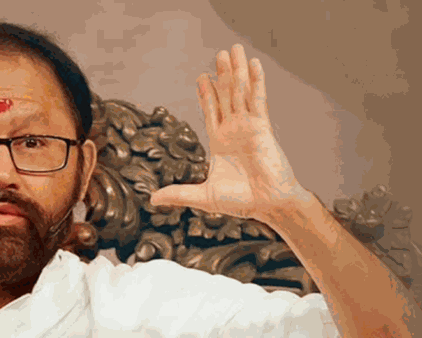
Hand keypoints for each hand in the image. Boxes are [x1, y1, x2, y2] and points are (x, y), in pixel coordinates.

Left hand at [151, 44, 311, 222]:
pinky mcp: (262, 127)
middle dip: (222, 74)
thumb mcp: (204, 196)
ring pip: (240, 92)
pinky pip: (258, 100)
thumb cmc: (243, 202)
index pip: (212, 111)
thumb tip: (152, 198)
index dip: (206, 93)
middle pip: (226, 95)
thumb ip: (179, 194)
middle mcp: (235, 130)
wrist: (269, 204)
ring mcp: (249, 126)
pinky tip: (253, 64)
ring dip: (236, 71)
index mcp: (221, 142)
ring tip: (232, 50)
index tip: (202, 77)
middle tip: (219, 54)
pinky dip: (256, 82)